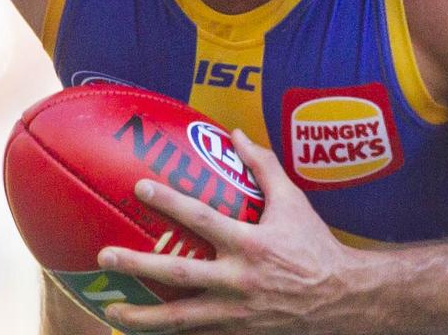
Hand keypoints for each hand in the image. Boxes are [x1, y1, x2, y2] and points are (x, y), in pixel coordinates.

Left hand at [97, 129, 364, 333]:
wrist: (343, 299)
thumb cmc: (315, 245)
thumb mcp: (294, 201)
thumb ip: (263, 166)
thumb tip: (236, 134)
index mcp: (251, 244)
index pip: (203, 218)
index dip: (171, 201)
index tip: (141, 187)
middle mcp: (239, 281)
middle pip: (179, 274)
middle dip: (138, 266)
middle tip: (104, 256)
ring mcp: (236, 313)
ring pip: (181, 320)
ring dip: (142, 318)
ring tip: (110, 312)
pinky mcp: (238, 333)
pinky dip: (170, 334)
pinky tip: (144, 331)